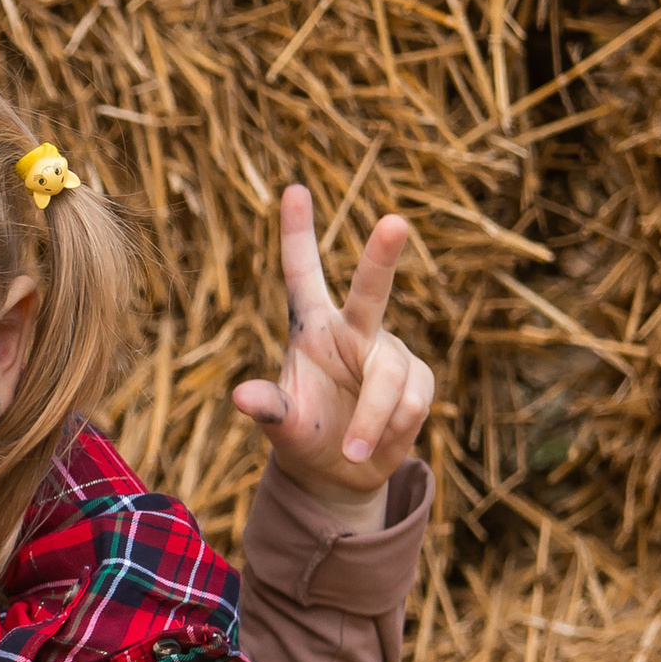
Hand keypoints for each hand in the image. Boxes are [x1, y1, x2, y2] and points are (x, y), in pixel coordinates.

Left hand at [230, 183, 434, 520]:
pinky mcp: (419, 378)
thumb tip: (241, 396)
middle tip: (394, 222)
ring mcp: (390, 352)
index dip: (298, 233)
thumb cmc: (305, 435)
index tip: (293, 189)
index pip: (302, 273)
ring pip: (390, 377)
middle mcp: (355, 329)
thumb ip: (267, 407)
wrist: (342, 472)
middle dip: (383, 257)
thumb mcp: (281, 424)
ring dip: (372, 420)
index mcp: (312, 327)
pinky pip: (412, 401)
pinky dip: (391, 429)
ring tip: (353, 451)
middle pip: (372, 289)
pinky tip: (377, 444)